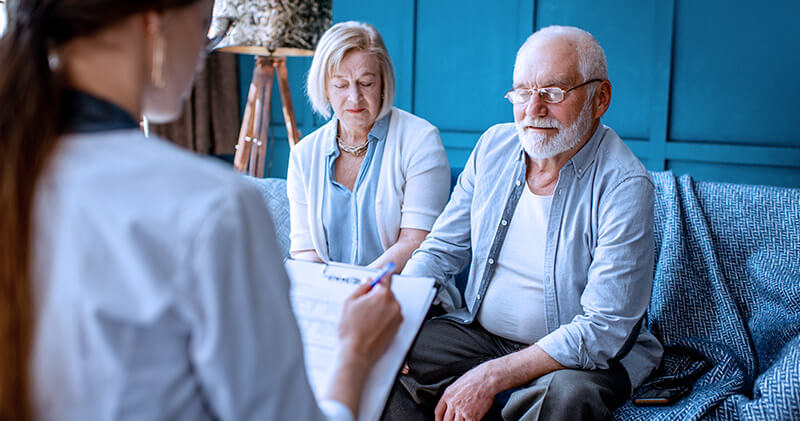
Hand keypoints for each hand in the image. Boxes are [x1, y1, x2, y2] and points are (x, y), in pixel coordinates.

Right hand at [325, 277, 402, 415]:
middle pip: (388, 292)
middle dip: (377, 295)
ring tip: (366, 318)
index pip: (387, 277)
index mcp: (383, 296)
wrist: (357, 353)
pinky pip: (392, 316)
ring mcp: (397, 317)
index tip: (382, 272)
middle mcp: (394, 305)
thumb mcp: (349, 302)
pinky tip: (372, 325)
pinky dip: (384, 317)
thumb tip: (369, 281)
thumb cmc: (351, 330)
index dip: (382, 274)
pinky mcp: (397, 328)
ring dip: (381, 307)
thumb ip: (361, 287)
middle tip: (364, 304)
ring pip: (390, 305)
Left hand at [435, 362, 498, 420]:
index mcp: (448, 395)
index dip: (438, 419)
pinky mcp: (472, 416)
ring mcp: (462, 410)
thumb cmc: (475, 378)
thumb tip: (452, 403)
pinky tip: (472, 420)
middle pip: (446, 420)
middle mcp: (453, 403)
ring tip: (464, 419)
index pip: (438, 412)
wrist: (487, 379)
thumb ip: (453, 395)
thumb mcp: (458, 384)